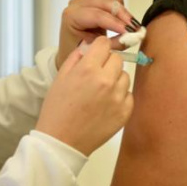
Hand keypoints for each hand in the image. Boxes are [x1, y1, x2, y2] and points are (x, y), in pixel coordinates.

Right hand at [36, 37, 133, 155]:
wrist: (62, 141)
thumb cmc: (57, 109)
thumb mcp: (60, 78)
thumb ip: (76, 58)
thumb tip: (88, 48)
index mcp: (88, 69)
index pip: (104, 44)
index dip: (99, 48)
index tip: (96, 54)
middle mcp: (106, 81)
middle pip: (117, 59)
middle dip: (107, 63)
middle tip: (96, 75)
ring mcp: (117, 97)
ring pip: (125, 76)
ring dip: (115, 79)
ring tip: (100, 92)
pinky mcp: (125, 112)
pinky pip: (128, 95)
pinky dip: (120, 97)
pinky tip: (106, 104)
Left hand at [57, 0, 137, 68]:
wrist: (71, 47)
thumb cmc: (80, 51)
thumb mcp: (96, 50)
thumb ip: (113, 43)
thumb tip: (130, 37)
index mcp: (72, 17)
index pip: (97, 15)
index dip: (115, 22)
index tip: (129, 32)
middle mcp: (76, 3)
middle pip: (104, 0)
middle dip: (122, 13)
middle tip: (134, 28)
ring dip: (120, 5)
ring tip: (128, 22)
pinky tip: (121, 15)